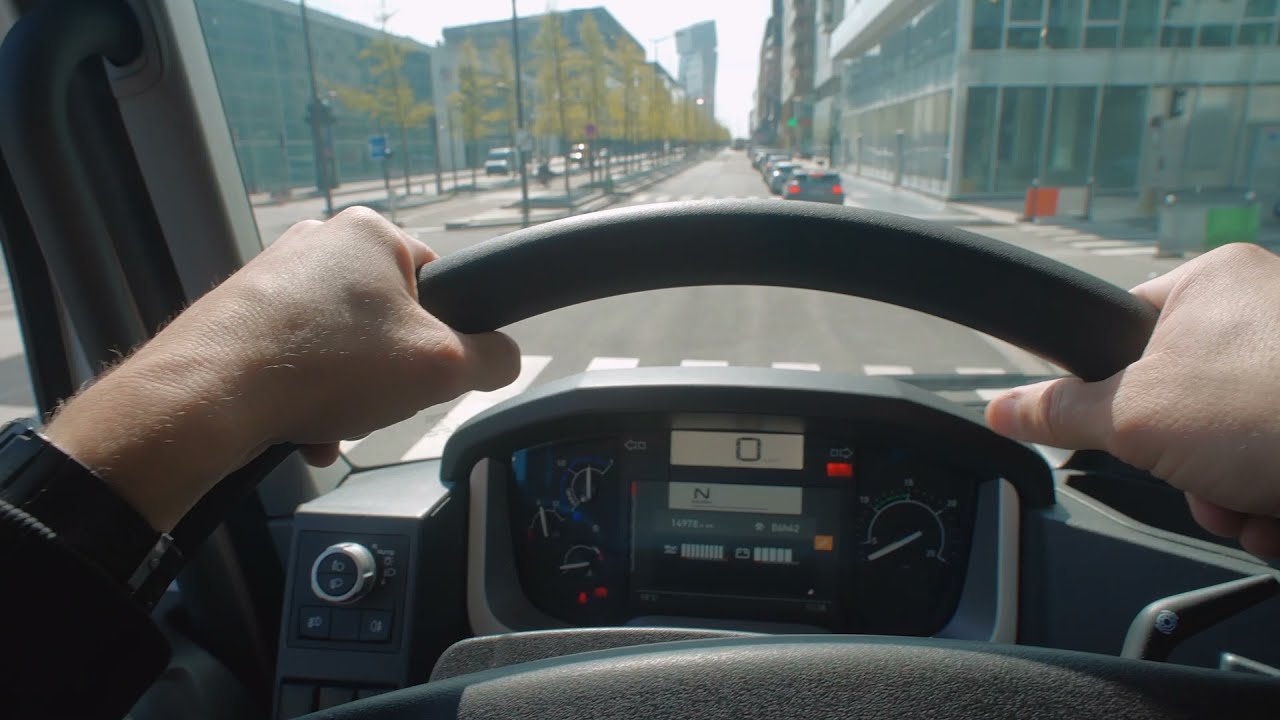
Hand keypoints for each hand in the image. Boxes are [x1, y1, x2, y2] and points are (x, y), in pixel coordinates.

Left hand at [46, 207, 519, 529]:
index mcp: (372, 232)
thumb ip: (494, 359)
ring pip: (340, 344)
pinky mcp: (240, 311)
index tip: (428, 367)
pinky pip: (296, 356)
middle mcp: (320, 240)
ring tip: (333, 423)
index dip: (444, 331)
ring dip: (348, 392)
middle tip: (380, 402)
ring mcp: (273, 273)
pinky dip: (306, 394)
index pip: (440, 278)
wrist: (210, 392)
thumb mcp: (442, 367)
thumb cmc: (330, 364)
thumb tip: (506, 358)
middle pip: (388, 318)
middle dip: (388, 372)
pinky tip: (301, 428)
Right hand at [986, 243, 1279, 557]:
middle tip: (1199, 482)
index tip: (1127, 429)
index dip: (1113, 391)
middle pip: (1181, 405)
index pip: (1125, 331)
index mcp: (1210, 285)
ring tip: (1251, 507)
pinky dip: (1272, 503)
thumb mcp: (1135, 413)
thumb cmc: (1271, 405)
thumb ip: (1059, 412)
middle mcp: (1265, 314)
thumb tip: (999, 407)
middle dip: (1185, 468)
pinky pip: (1278, 464)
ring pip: (1233, 447)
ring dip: (1228, 497)